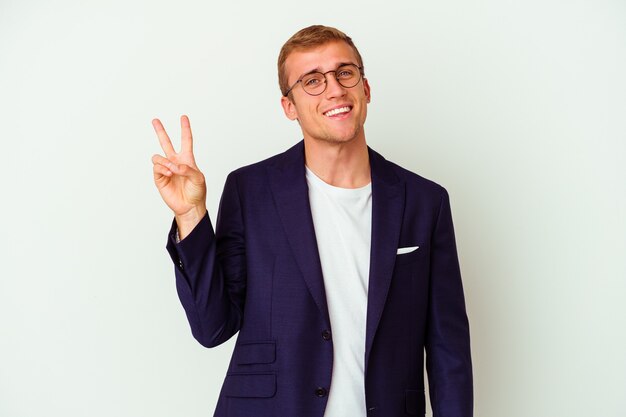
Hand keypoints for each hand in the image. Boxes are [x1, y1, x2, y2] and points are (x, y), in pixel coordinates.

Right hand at [152, 115, 206, 237]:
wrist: (189, 206)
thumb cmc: (197, 192)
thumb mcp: (199, 179)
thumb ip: (189, 169)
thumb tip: (175, 166)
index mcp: (187, 159)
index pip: (186, 140)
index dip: (185, 129)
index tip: (184, 117)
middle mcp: (175, 162)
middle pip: (166, 143)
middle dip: (160, 131)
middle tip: (155, 120)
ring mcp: (166, 169)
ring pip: (158, 156)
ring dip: (165, 162)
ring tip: (172, 170)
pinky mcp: (159, 177)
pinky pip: (156, 167)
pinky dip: (162, 169)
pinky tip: (169, 173)